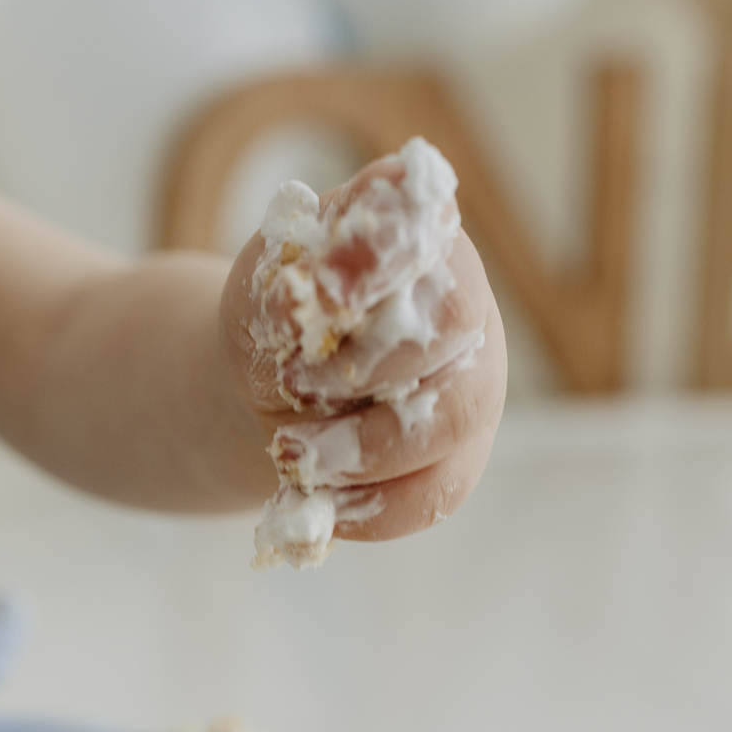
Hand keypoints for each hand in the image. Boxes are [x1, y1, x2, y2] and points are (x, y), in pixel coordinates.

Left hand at [220, 143, 507, 546]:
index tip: (325, 299)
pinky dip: (372, 507)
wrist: (283, 394)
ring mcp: (474, 382)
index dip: (376, 261)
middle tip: (294, 387)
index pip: (419, 224)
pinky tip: (323, 503)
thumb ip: (276, 290)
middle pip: (452, 326)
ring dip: (362, 449)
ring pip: (449, 421)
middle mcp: (464, 299)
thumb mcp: (257, 298)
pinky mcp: (463, 457)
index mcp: (413, 231)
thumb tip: (297, 305)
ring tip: (290, 455)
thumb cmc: (277, 327)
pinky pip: (436, 493)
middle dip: (365, 366)